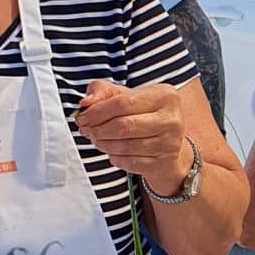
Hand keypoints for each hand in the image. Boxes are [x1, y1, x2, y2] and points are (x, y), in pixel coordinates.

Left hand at [75, 80, 190, 194]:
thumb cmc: (143, 114)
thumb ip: (102, 91)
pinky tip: (114, 152)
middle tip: (88, 131)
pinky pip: (130, 163)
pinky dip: (116, 158)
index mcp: (165, 96)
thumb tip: (86, 102)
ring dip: (104, 144)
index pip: (123, 103)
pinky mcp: (165, 163)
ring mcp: (170, 143)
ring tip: (98, 140)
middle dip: (99, 130)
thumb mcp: (126, 95)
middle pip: (123, 126)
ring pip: (125, 146)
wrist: (168, 141)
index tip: (83, 117)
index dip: (97, 112)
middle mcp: (172, 119)